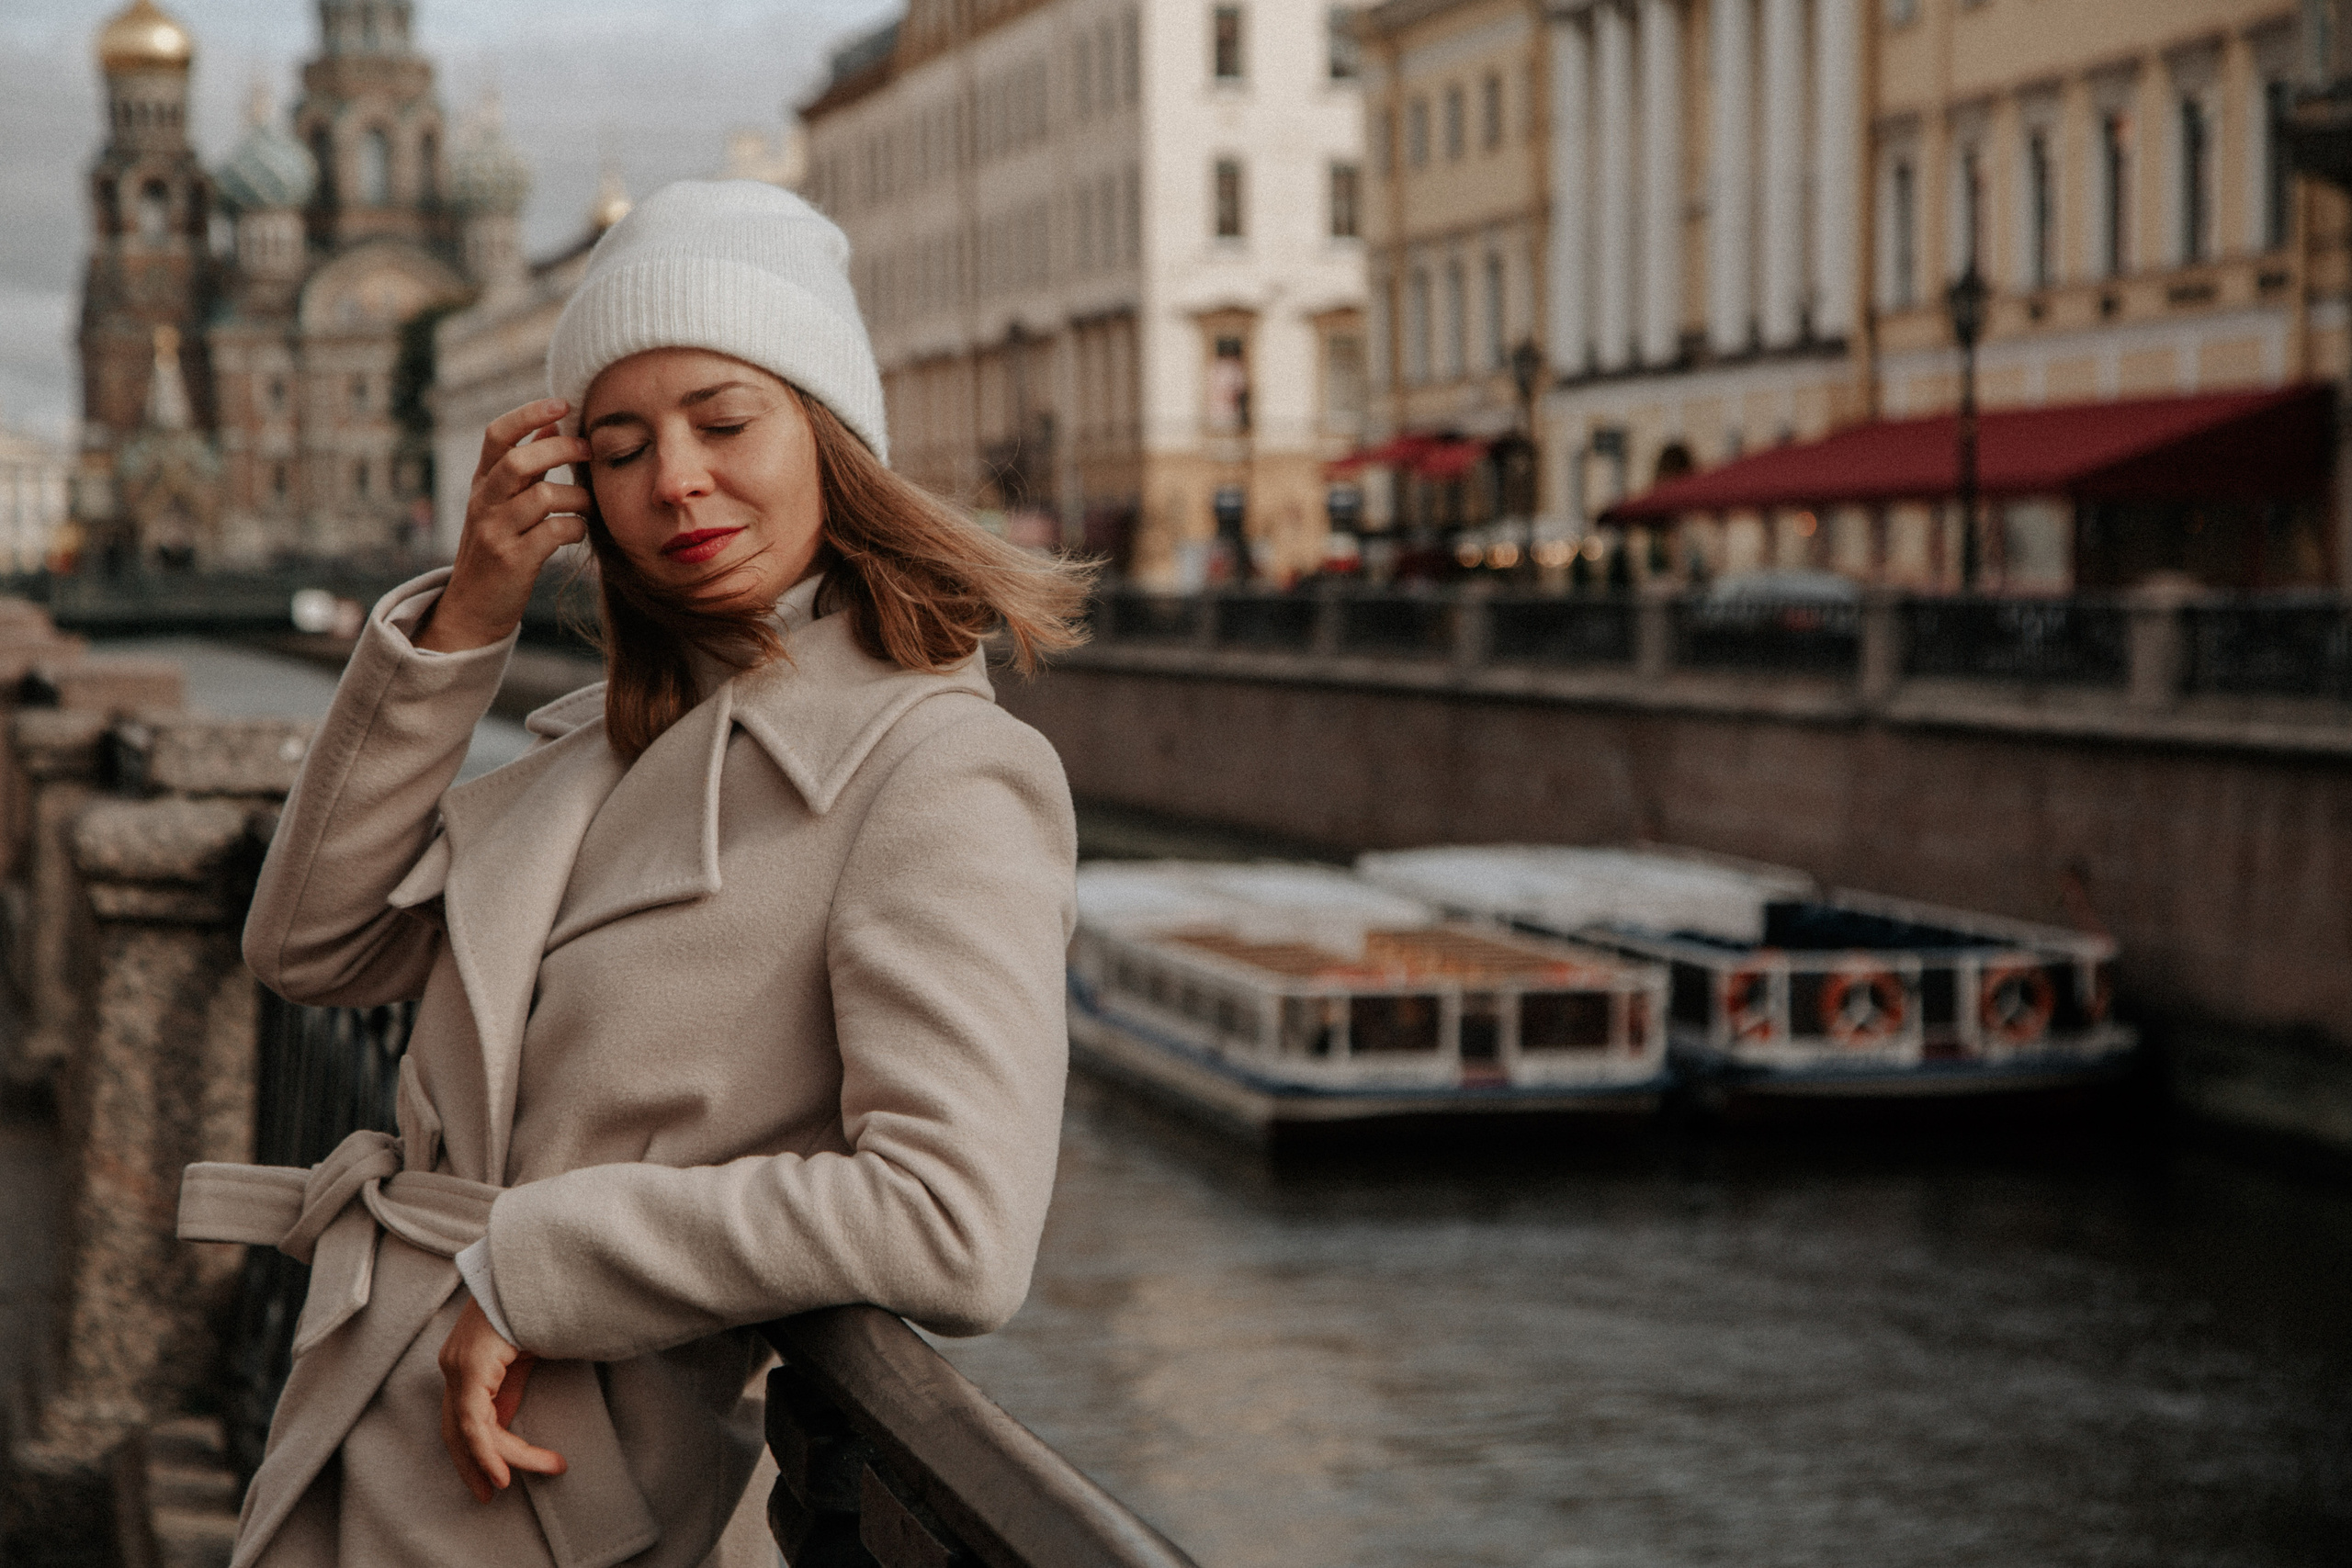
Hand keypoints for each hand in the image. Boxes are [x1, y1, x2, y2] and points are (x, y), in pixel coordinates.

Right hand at [419, 398, 591, 652]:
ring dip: (577, 497)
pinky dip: (576, 528)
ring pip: (543, 496)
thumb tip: (553, 425)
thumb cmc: (499, 548)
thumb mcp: (503, 504)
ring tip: (587, 506)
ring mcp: (496, 532)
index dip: (529, 414)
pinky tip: (577, 532)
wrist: (473, 608)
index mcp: (482, 483)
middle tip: (589, 449)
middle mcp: (484, 502)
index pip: (497, 435)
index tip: (563, 404)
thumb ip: (526, 468)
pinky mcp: (514, 561)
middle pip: (520, 461)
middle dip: (561, 449)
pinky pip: (556, 532)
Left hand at [437, 1295, 566, 1501]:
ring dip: (505, 1458)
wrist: (539, 1268)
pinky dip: (490, 1451)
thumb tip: (503, 1424)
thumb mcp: (523, 1356)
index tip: (496, 1480)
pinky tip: (508, 1470)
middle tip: (492, 1495)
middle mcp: (453, 1365)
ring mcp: (458, 1366)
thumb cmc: (536, 1305)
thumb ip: (508, 1389)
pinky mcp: (470, 1367)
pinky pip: (475, 1422)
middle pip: (456, 1432)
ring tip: (549, 1467)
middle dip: (473, 1467)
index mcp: (464, 1361)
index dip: (476, 1453)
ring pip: (471, 1431)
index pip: (462, 1419)